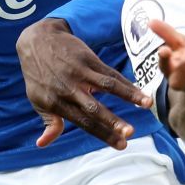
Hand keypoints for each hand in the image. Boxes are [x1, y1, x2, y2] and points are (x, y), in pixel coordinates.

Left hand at [17, 19, 151, 149]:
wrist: (37, 40)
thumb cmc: (38, 74)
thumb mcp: (37, 99)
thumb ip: (48, 122)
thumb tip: (43, 143)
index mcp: (57, 103)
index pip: (84, 122)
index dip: (103, 134)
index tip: (122, 145)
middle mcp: (69, 89)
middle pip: (94, 108)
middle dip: (112, 121)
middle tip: (130, 133)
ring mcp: (80, 73)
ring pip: (107, 86)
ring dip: (128, 95)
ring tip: (147, 104)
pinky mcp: (88, 59)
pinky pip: (110, 72)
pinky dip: (126, 82)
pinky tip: (140, 91)